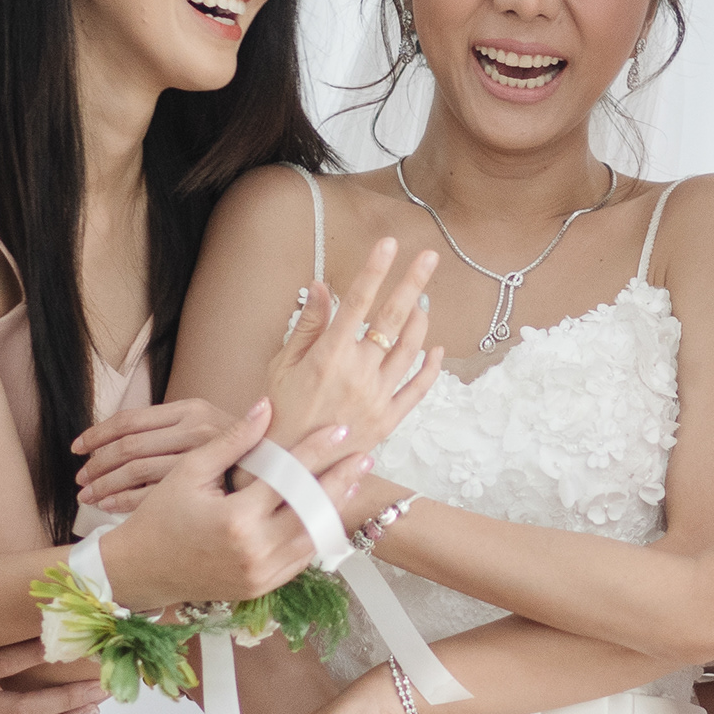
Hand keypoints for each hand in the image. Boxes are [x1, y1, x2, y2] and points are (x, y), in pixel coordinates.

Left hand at [71, 399, 235, 517]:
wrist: (290, 475)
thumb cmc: (243, 458)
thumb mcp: (211, 431)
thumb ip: (174, 430)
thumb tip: (119, 436)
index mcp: (192, 409)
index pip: (130, 420)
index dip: (97, 434)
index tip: (77, 447)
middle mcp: (195, 430)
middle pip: (127, 447)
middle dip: (97, 464)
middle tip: (80, 479)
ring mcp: (199, 460)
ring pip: (134, 472)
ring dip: (105, 485)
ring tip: (87, 495)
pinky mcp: (201, 488)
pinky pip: (149, 496)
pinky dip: (123, 502)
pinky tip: (109, 508)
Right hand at [98, 400, 373, 609]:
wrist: (142, 569)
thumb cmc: (161, 516)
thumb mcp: (190, 471)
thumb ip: (232, 441)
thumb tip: (267, 405)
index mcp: (236, 519)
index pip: (290, 477)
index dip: (317, 450)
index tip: (339, 430)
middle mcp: (255, 551)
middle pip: (312, 510)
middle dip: (340, 481)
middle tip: (363, 456)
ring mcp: (261, 575)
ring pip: (313, 538)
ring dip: (334, 509)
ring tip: (351, 483)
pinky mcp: (263, 587)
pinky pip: (300, 559)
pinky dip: (316, 535)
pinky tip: (326, 513)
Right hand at [259, 237, 445, 480]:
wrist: (289, 469)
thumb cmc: (279, 412)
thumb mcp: (283, 365)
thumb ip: (308, 325)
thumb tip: (322, 286)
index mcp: (329, 355)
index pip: (358, 301)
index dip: (375, 269)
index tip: (389, 244)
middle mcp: (359, 372)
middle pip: (394, 318)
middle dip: (413, 282)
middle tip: (429, 257)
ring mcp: (378, 397)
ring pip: (410, 348)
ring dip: (420, 319)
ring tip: (423, 300)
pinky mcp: (388, 420)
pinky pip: (418, 388)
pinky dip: (430, 366)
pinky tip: (435, 348)